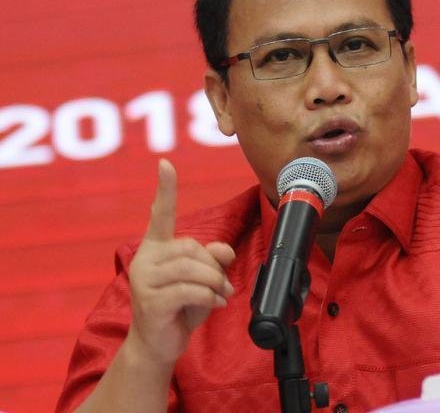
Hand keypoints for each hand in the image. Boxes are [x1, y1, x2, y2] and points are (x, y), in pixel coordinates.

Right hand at [126, 159, 234, 366]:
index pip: (160, 214)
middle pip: (192, 247)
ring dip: (214, 282)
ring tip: (220, 295)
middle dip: (214, 266)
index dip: (165, 189)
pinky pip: (190, 289)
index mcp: (156, 247)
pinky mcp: (150, 301)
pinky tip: (214, 304)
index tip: (165, 164)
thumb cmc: (180, 306)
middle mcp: (145, 259)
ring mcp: (144, 280)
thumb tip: (225, 250)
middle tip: (222, 285)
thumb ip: (213, 259)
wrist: (158, 345)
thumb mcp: (202, 279)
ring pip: (192, 268)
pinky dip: (209, 297)